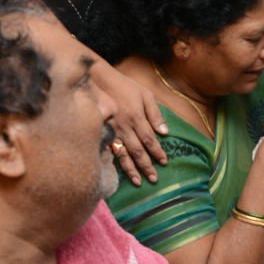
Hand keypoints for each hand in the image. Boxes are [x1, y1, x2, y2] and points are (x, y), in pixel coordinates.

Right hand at [93, 61, 167, 184]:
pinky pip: (110, 152)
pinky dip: (115, 164)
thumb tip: (165, 132)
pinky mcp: (102, 133)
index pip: (149, 139)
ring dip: (132, 170)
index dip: (157, 152)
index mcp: (136, 117)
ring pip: (123, 155)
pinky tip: (119, 173)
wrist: (98, 81)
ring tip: (138, 182)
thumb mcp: (145, 94)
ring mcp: (112, 132)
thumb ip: (155, 113)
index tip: (164, 162)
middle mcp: (125, 127)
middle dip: (147, 166)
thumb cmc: (124, 87)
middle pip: (138, 151)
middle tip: (154, 179)